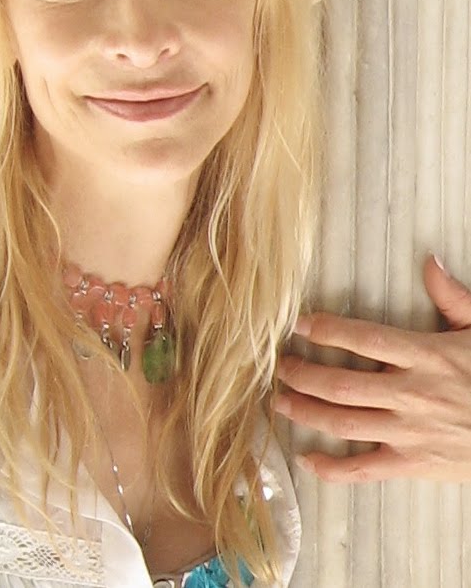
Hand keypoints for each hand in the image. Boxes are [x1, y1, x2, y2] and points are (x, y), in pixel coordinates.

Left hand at [273, 255, 470, 482]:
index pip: (364, 339)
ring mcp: (408, 432)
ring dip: (305, 412)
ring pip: (343, 423)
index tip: (298, 323)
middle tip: (279, 365)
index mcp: (425, 356)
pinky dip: (332, 468)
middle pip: (340, 384)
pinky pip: (364, 469)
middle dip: (302, 374)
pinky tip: (307, 460)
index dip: (326, 330)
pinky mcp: (412, 464)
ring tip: (280, 401)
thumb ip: (452, 297)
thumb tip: (429, 261)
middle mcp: (410, 394)